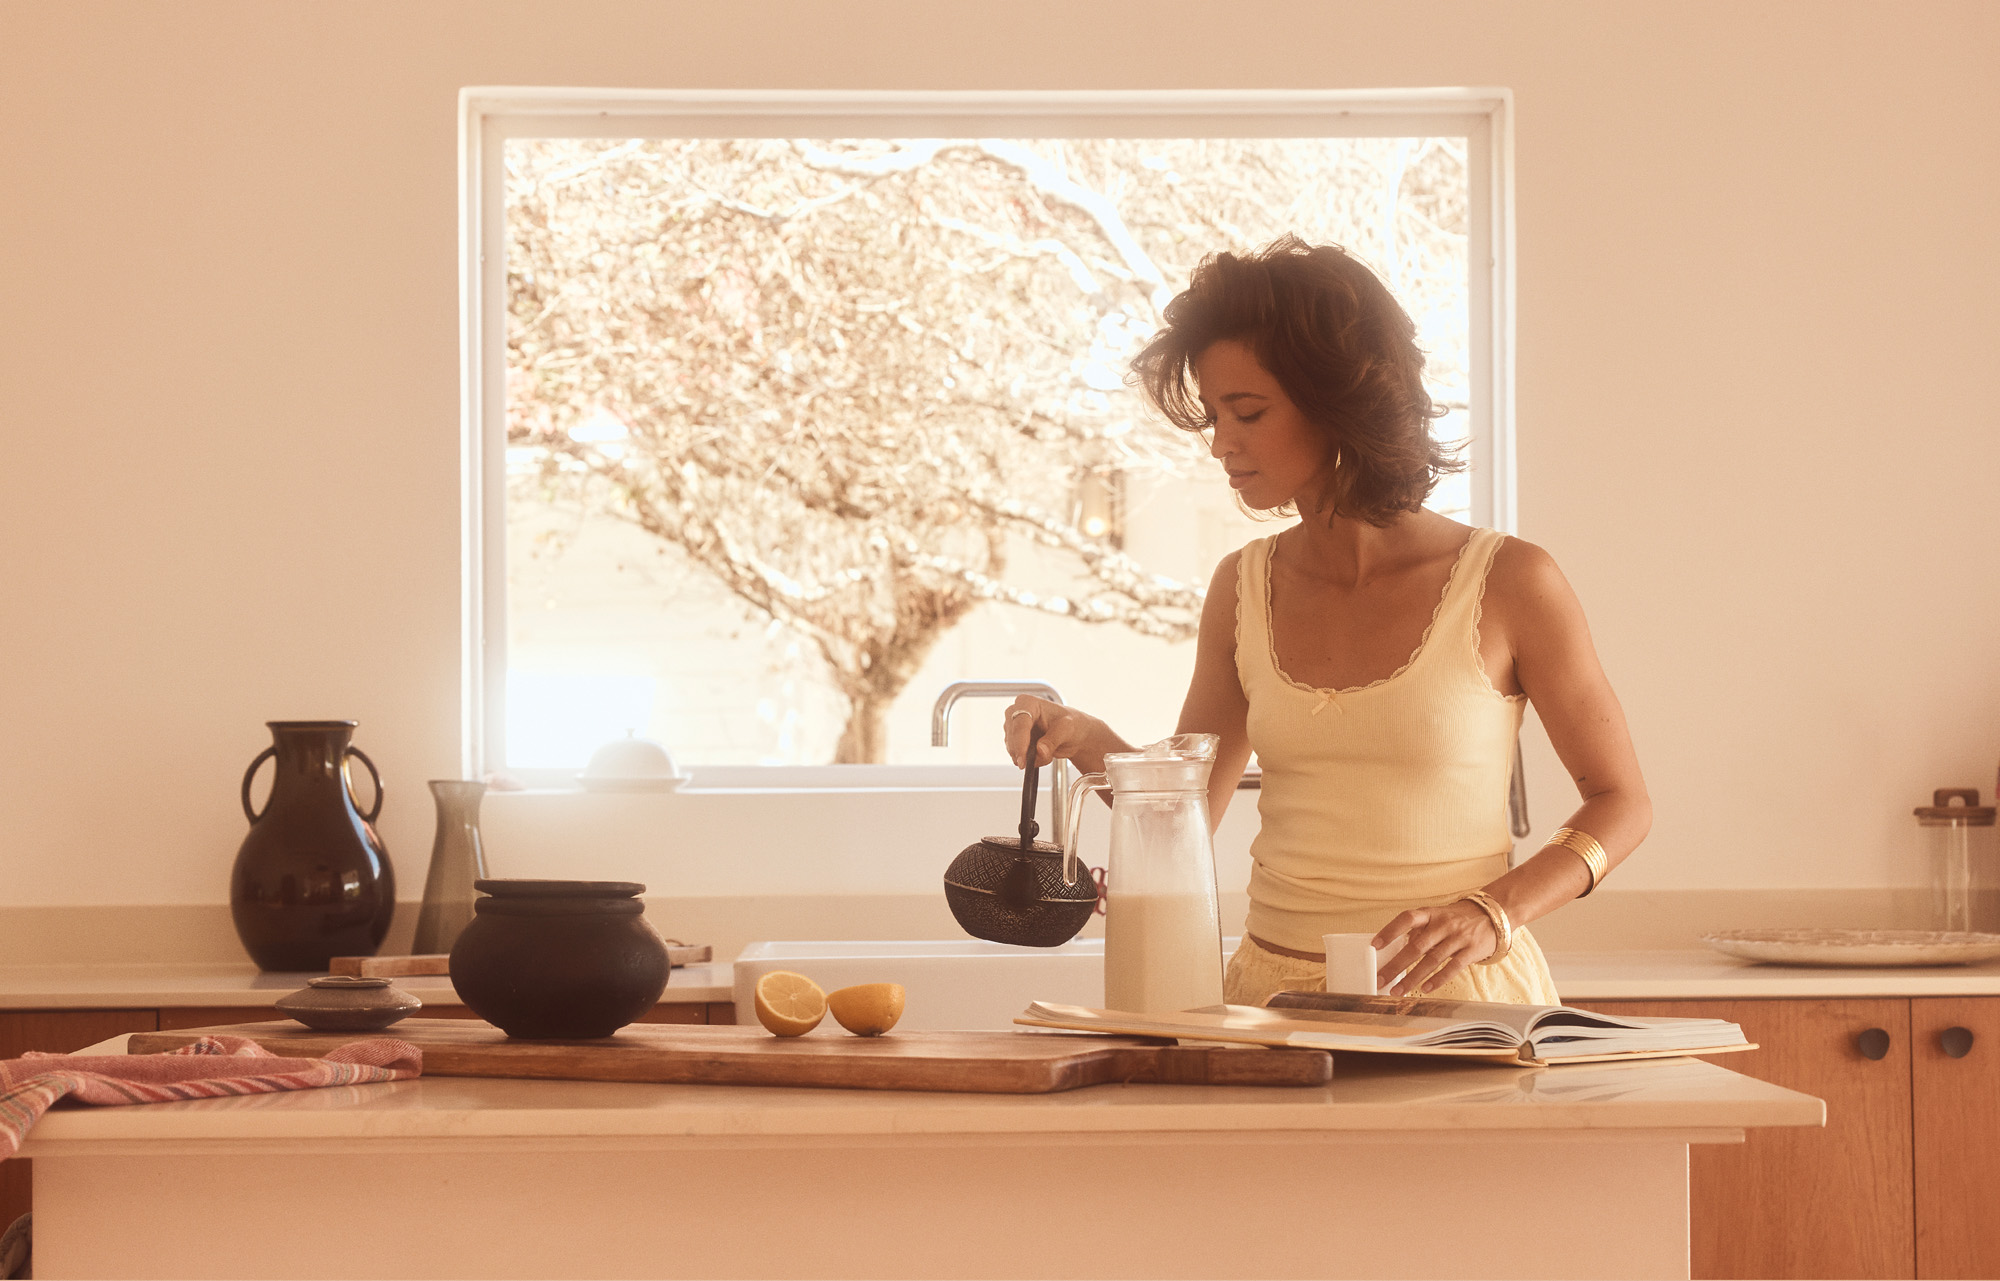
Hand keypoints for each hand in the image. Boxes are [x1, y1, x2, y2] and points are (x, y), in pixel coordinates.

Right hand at [1002, 697, 1123, 772]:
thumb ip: (1053, 740)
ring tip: (1048, 755)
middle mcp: (1017, 712)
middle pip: (1012, 735)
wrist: (1074, 734)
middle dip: (1022, 752)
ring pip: (1012, 747)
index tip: (1023, 760)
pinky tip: (1042, 756)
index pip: (1019, 723)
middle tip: (1036, 762)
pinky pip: (1015, 754)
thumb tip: (1040, 751)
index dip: (1020, 742)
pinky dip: (1028, 760)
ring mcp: (1014, 726)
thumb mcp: (1067, 729)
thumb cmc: (1071, 724)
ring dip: (1028, 757)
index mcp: (1029, 702)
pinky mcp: (1014, 740)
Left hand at [1371, 901, 1498, 996]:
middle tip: (1380, 979)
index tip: (1374, 945)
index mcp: (1430, 914)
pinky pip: (1452, 967)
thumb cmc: (1456, 919)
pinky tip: (1424, 989)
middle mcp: (1442, 924)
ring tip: (1398, 991)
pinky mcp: (1471, 951)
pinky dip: (1438, 979)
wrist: (1492, 915)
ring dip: (1412, 978)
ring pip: (1431, 960)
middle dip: (1396, 965)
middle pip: (1416, 946)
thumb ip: (1419, 932)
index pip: (1406, 919)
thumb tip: (1395, 952)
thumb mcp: (1436, 917)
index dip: (1390, 931)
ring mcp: (1458, 938)